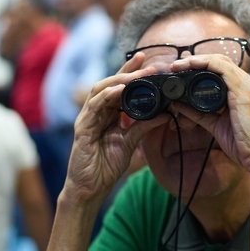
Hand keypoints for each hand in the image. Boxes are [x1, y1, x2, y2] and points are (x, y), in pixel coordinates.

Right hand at [61, 53, 170, 205]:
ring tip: (136, 74)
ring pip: (101, 90)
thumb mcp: (130, 143)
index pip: (120, 88)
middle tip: (145, 61)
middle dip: (127, 71)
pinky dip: (107, 96)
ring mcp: (87, 119)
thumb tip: (167, 114)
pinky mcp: (82, 129)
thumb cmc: (106, 166)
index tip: (149, 63)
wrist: (90, 188)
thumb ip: (144, 127)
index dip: (132, 74)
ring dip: (119, 80)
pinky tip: (119, 91)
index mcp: (107, 114)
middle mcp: (96, 113)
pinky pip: (94, 107)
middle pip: (110, 84)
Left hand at [168, 54, 249, 176]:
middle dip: (197, 61)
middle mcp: (247, 85)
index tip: (181, 72)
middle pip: (220, 63)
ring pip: (220, 62)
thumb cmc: (248, 145)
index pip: (222, 71)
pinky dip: (205, 63)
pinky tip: (191, 65)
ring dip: (197, 60)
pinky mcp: (243, 90)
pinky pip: (222, 68)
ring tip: (178, 65)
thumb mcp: (218, 127)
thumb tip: (179, 105)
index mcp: (244, 93)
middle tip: (176, 66)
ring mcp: (247, 86)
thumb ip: (200, 115)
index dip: (202, 67)